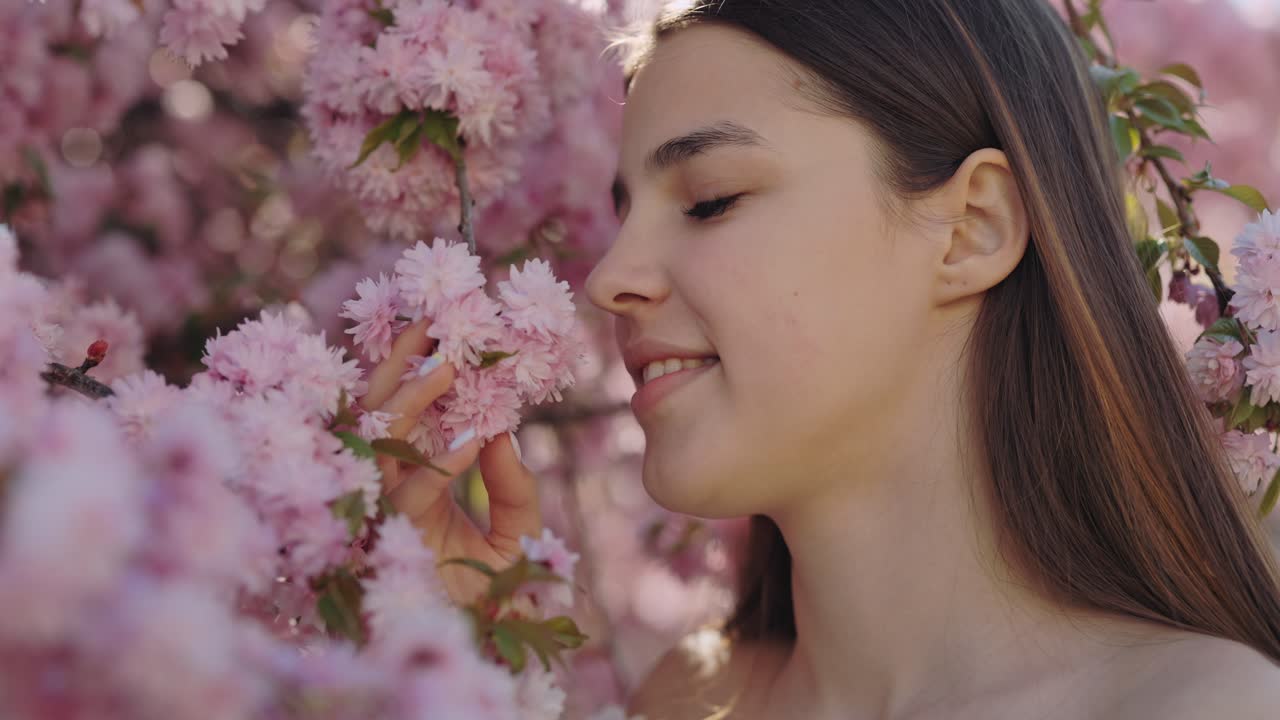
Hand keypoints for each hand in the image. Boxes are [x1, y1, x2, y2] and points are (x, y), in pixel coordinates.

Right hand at [359, 319, 540, 604]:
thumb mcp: (514, 530)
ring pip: (382, 440)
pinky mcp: (396, 539)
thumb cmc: (493, 591)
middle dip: (400, 362)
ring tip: (448, 363)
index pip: (404, 410)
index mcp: (412, 480)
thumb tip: (500, 431)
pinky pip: (413, 491)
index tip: (444, 326)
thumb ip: (513, 483)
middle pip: (379, 410)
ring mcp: (387, 511)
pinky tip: (476, 438)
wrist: (486, 645)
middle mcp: (390, 489)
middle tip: (431, 319)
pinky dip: (445, 462)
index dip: (416, 366)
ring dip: (412, 398)